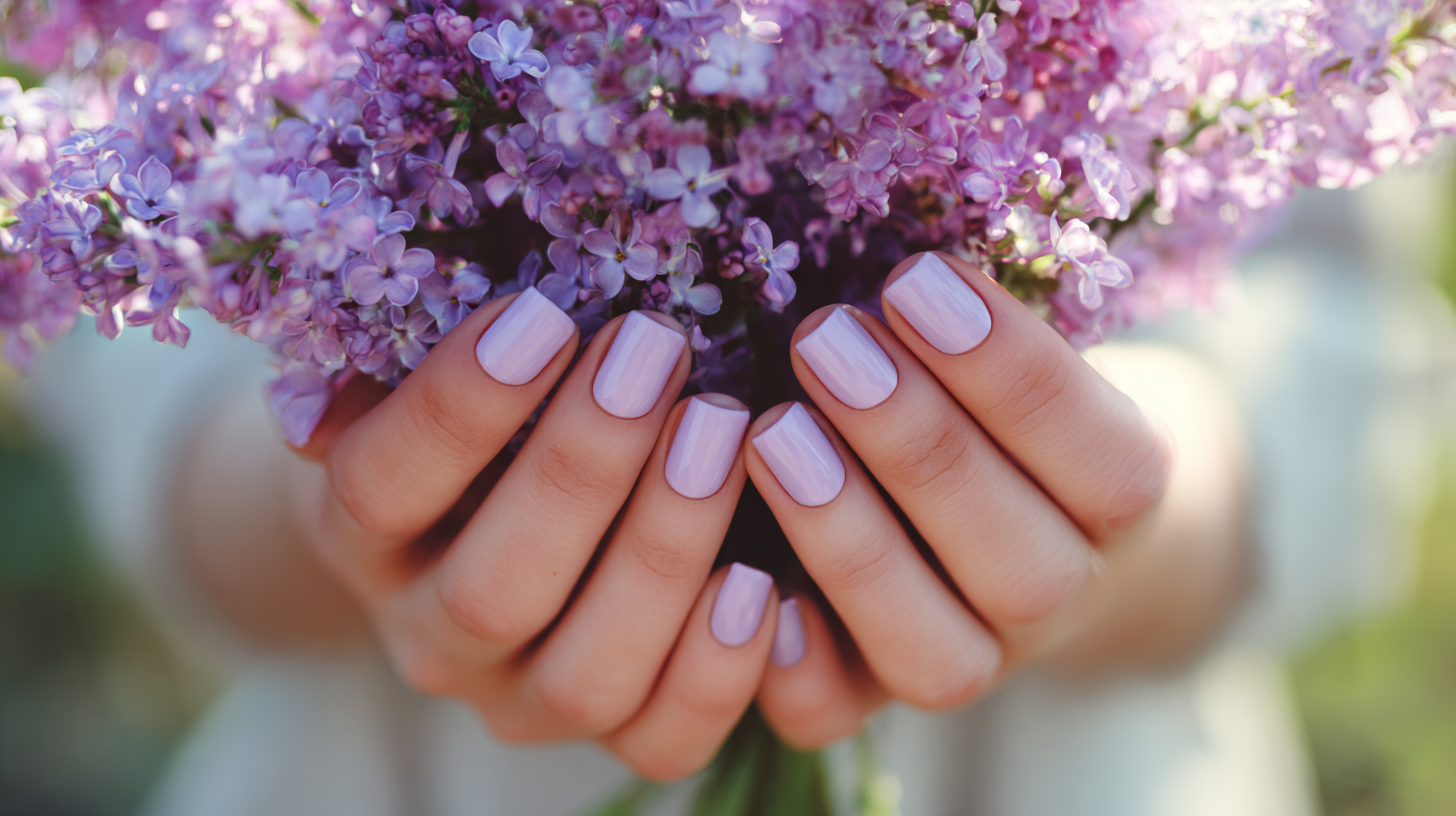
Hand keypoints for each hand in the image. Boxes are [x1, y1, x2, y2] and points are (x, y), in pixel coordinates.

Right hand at [287, 290, 776, 778]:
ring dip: (660, 552)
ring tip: (720, 431)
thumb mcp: (406, 377)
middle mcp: (433, 640)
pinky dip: (716, 670)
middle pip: (493, 592)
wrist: (485, 518)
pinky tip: (760, 577)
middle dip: (582, 467)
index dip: (457, 410)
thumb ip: (385, 358)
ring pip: (585, 677)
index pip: (381, 488)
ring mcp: (523, 701)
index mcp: (359, 538)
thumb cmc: (468, 418)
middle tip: (653, 352)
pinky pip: (662, 741)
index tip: (542, 316)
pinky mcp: (614, 737)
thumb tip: (368, 339)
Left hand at [745, 252, 1247, 746]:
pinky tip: (746, 586)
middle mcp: (1056, 596)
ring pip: (934, 650)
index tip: (913, 277)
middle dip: (917, 445)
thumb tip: (877, 203)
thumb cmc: (995, 390)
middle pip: (1017, 559)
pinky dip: (798, 669)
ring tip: (772, 433)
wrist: (1020, 509)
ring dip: (852, 542)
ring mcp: (971, 658)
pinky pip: (841, 717)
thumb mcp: (1014, 338)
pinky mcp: (873, 696)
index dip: (1007, 371)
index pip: (1097, 452)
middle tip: (825, 341)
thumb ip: (969, 311)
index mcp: (1119, 499)